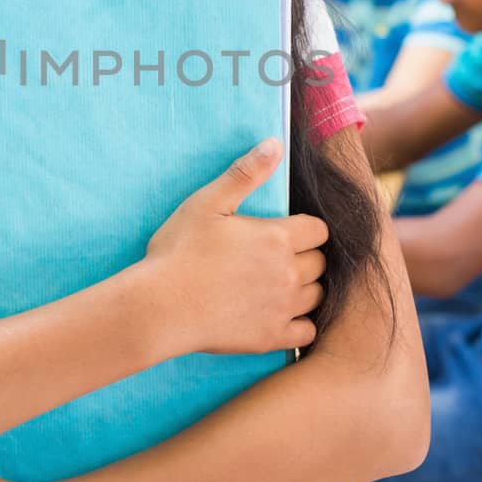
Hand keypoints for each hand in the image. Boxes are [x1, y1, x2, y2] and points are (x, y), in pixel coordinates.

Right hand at [145, 138, 326, 357]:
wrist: (160, 307)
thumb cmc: (179, 252)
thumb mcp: (207, 203)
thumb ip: (245, 173)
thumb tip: (276, 143)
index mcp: (277, 238)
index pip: (319, 230)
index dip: (305, 228)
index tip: (286, 231)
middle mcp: (288, 274)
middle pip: (321, 262)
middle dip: (306, 256)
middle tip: (277, 257)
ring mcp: (282, 308)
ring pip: (318, 296)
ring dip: (305, 287)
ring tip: (279, 284)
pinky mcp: (271, 338)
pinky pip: (307, 333)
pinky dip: (301, 324)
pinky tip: (281, 314)